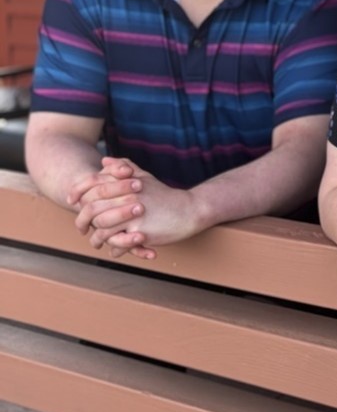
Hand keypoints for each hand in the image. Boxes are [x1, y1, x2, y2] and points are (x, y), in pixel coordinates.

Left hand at [75, 159, 202, 259]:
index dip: (77, 192)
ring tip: (97, 243)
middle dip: (82, 221)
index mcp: (125, 182)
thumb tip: (104, 161)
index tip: (71, 201)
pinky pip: (118, 244)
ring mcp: (131, 214)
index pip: (92, 184)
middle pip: (91, 209)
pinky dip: (114, 249)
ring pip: (101, 229)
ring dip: (96, 239)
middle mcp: (126, 195)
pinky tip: (114, 250)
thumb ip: (123, 168)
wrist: (190, 210)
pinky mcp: (139, 231)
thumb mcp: (145, 178)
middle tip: (81, 229)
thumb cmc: (166, 196)